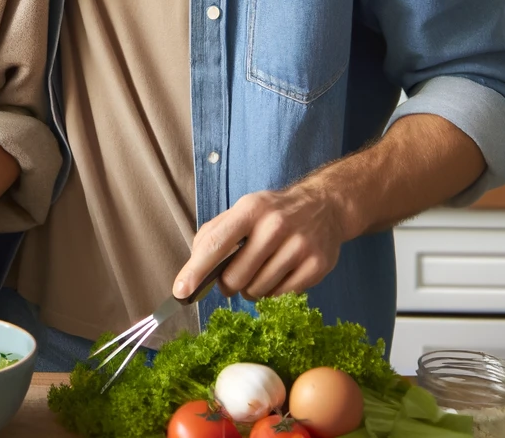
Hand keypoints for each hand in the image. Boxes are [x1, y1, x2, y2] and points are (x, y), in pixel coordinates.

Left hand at [172, 180, 357, 302]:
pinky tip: (279, 276)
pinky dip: (274, 294)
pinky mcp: (317, 265)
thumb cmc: (273, 213)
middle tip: (234, 278)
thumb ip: (214, 235)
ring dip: (252, 290)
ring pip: (258, 291)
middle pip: (236, 277)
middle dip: (229, 285)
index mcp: (251, 209)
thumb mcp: (243, 211)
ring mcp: (299, 246)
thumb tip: (192, 270)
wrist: (324, 206)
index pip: (216, 243)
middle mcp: (276, 225)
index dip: (195, 270)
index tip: (180, 291)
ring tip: (260, 273)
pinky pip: (282, 297)